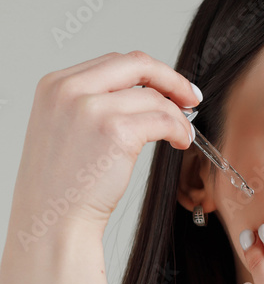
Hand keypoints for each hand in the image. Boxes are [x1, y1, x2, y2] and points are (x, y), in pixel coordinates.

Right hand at [10, 50, 199, 238]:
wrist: (53, 221)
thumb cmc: (62, 187)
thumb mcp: (65, 129)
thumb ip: (92, 104)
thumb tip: (139, 95)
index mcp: (56, 84)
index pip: (114, 62)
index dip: (148, 73)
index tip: (168, 87)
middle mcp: (70, 89)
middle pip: (136, 64)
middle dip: (171, 79)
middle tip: (191, 98)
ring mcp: (92, 108)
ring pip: (154, 97)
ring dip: (177, 115)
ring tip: (183, 134)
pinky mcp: (116, 132)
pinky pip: (162, 120)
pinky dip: (179, 129)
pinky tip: (180, 141)